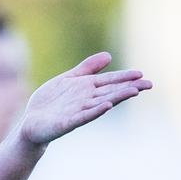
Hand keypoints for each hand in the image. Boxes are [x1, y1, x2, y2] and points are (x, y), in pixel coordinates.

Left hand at [20, 52, 151, 146]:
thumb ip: (87, 69)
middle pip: (110, 92)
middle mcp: (85, 100)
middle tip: (148, 84)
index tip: (141, 74)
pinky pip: (83, 117)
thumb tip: (109, 56)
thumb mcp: (68, 80)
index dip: (124, 77)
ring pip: (101, 103)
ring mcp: (77, 112)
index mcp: (86, 89)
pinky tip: (106, 106)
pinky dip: (95, 111)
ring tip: (133, 91)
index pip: (109, 82)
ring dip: (117, 98)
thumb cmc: (50, 103)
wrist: (31, 123)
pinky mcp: (67, 123)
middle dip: (128, 88)